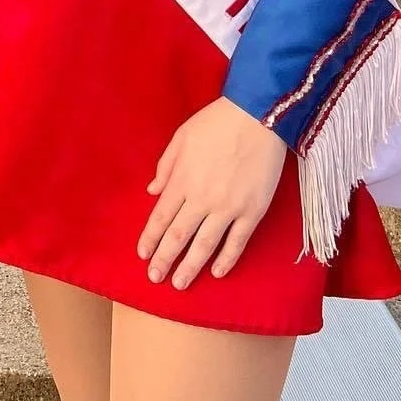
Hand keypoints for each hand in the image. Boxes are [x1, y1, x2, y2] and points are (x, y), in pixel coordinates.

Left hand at [137, 98, 287, 290]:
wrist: (258, 117)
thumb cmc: (216, 122)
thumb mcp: (181, 137)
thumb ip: (165, 167)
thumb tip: (152, 191)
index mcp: (182, 179)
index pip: (161, 217)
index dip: (150, 238)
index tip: (142, 255)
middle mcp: (202, 198)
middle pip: (179, 236)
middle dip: (164, 259)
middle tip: (155, 277)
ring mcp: (228, 207)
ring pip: (205, 245)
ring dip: (190, 267)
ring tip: (179, 284)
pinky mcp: (252, 212)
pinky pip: (237, 242)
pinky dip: (226, 260)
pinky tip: (217, 273)